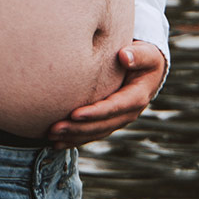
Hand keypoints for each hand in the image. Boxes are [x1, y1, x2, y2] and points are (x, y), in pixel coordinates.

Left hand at [48, 40, 166, 146]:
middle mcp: (128, 114)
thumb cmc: (145, 59)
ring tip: (51, 136)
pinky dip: (74, 139)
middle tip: (54, 129)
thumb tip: (124, 56)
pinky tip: (57, 143)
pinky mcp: (109, 122)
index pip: (114, 107)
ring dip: (73, 136)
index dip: (95, 113)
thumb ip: (138, 55)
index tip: (74, 114)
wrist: (148, 71)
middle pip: (101, 125)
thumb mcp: (147, 55)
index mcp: (137, 98)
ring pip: (94, 133)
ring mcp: (118, 120)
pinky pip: (91, 134)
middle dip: (77, 129)